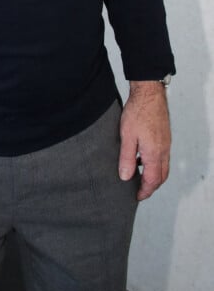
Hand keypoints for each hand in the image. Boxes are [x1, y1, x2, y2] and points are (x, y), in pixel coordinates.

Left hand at [119, 80, 171, 200]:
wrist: (149, 93)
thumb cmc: (138, 112)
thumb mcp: (127, 136)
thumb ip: (127, 158)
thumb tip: (126, 177)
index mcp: (154, 153)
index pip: (152, 181)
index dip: (145, 191)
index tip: (137, 196)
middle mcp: (163, 151)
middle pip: (161, 177)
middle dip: (151, 186)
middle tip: (139, 191)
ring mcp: (165, 144)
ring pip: (163, 167)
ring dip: (153, 175)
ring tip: (138, 176)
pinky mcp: (164, 137)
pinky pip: (162, 157)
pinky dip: (154, 164)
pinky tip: (141, 158)